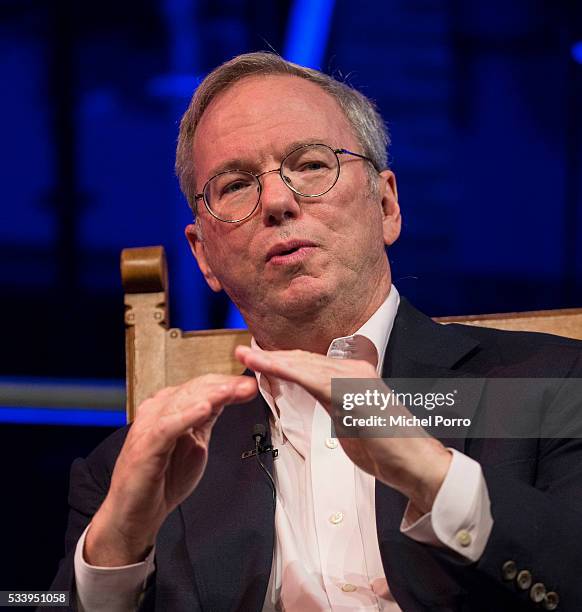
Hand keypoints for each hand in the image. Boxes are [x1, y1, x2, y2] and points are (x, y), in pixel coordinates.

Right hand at [85, 374, 256, 565]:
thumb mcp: (194, 444)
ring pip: (181, 402)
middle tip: (248, 386)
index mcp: (169, 409)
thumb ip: (206, 420)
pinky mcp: (146, 446)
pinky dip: (186, 416)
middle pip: (193, 390)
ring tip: (230, 390)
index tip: (250, 386)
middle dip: (223, 386)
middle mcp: (157, 412)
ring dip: (210, 395)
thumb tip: (228, 398)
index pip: (200, 387)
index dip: (226, 384)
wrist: (136, 514)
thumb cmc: (163, 479)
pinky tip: (205, 409)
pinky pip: (167, 427)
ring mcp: (149, 427)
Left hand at [235, 345, 450, 513]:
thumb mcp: (352, 420)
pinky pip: (311, 378)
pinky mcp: (351, 391)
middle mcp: (353, 369)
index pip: (309, 364)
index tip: (257, 358)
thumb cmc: (386, 447)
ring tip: (245, 355)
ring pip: (303, 364)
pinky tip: (265, 366)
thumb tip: (320, 397)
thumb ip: (335, 403)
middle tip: (241, 351)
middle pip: (302, 359)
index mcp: (352, 375)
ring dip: (271, 360)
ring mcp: (353, 377)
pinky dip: (285, 370)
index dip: (282, 361)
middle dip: (270, 356)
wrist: (415, 463)